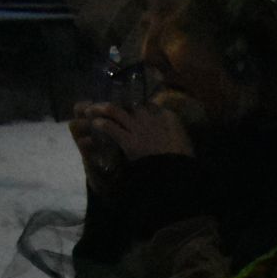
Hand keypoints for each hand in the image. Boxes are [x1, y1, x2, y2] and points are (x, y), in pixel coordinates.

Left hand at [69, 101, 191, 186]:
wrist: (178, 174)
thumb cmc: (183, 160)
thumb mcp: (185, 141)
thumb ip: (176, 130)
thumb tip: (170, 123)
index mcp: (168, 117)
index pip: (150, 104)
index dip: (138, 105)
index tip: (131, 107)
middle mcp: (151, 118)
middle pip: (129, 103)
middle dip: (117, 103)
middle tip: (107, 106)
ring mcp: (138, 128)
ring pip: (114, 110)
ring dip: (101, 109)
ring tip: (91, 110)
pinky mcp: (128, 141)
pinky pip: (110, 127)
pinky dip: (101, 125)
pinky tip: (96, 125)